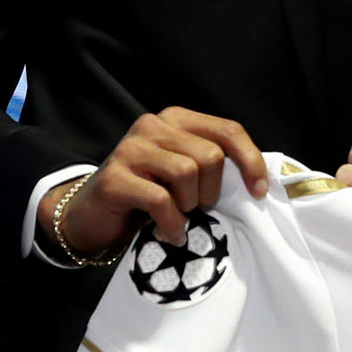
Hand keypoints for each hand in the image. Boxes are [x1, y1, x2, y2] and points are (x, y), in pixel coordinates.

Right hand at [38, 109, 268, 259]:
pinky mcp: (114, 178)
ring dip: (189, 204)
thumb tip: (259, 180)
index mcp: (176, 119)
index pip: (228, 130)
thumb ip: (212, 165)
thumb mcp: (183, 173)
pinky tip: (170, 233)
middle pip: (210, 155)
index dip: (250, 161)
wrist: (92, 216)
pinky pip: (160, 200)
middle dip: (211, 190)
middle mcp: (153, 126)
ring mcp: (131, 149)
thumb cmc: (147, 195)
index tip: (259, 192)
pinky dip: (172, 223)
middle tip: (197, 207)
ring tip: (179, 216)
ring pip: (187, 173)